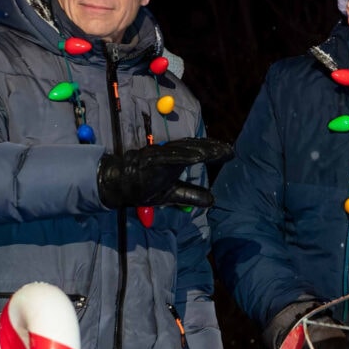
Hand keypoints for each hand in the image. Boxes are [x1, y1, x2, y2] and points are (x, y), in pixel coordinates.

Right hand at [97, 137, 232, 207]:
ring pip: (184, 150)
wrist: (120, 186)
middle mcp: (169, 154)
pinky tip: (197, 157)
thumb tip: (212, 200)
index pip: (196, 151)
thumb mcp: (173, 194)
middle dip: (212, 148)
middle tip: (229, 150)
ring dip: (202, 149)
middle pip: (194, 148)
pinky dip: (183, 156)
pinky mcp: (151, 160)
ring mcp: (160, 156)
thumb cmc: (145, 188)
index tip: (229, 152)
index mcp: (175, 159)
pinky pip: (170, 157)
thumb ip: (192, 194)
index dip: (212, 150)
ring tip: (218, 151)